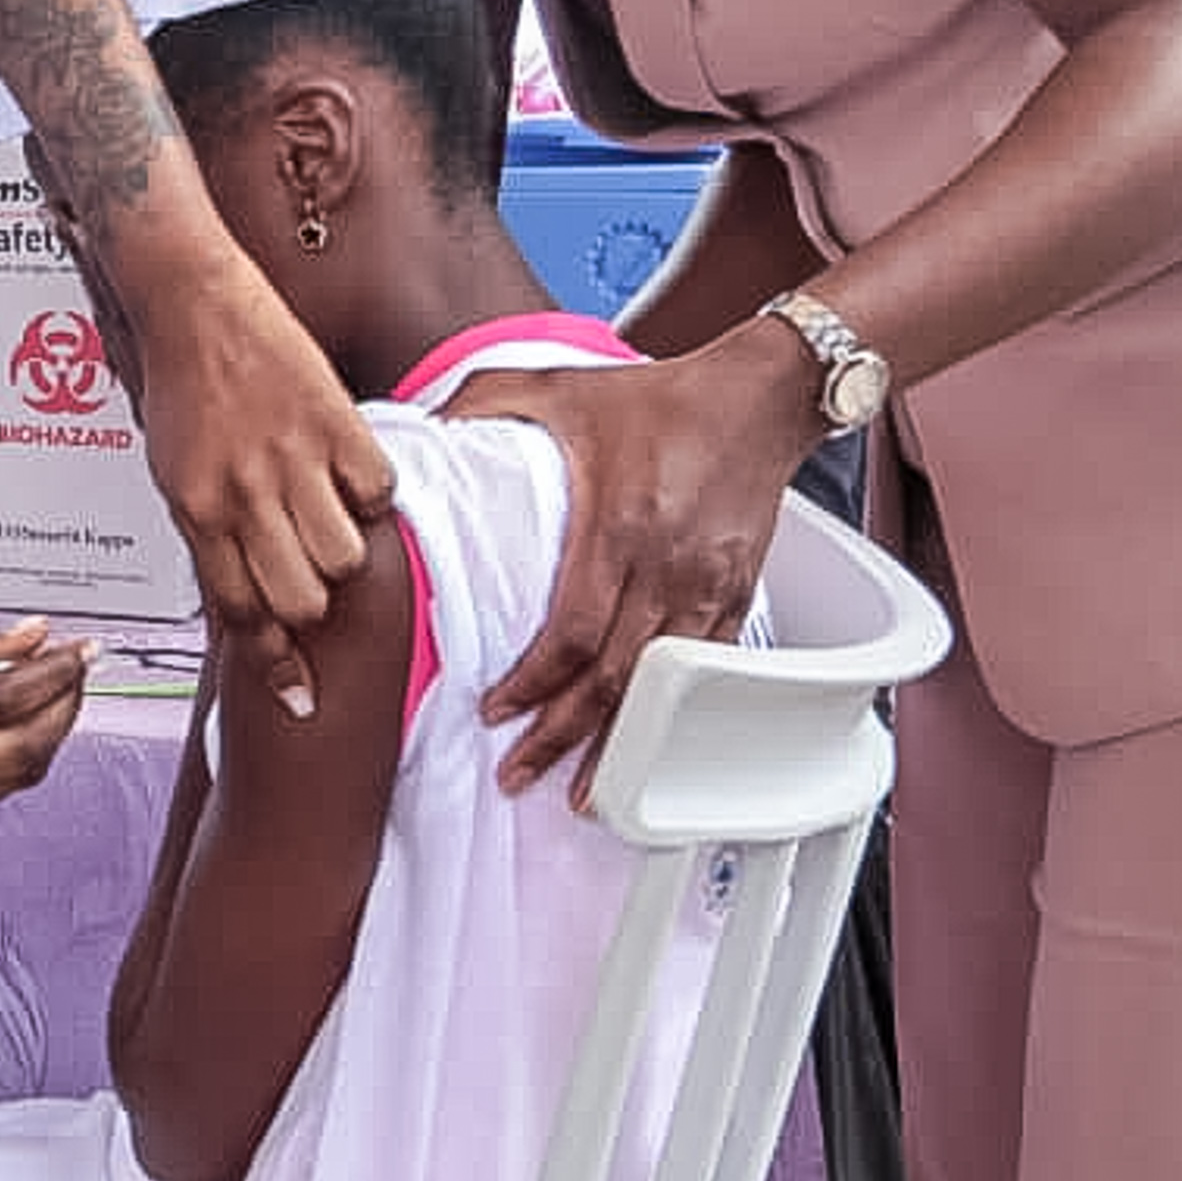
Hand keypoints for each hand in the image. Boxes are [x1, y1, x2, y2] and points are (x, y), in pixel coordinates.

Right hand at [0, 619, 85, 831]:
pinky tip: (15, 727)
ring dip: (47, 734)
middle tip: (77, 671)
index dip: (50, 673)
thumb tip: (26, 639)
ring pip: (13, 779)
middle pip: (20, 750)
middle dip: (64, 707)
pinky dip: (15, 759)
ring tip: (53, 693)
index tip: (75, 649)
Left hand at [128, 259, 388, 713]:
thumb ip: (211, 536)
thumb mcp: (172, 475)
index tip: (303, 697)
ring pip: (346, 557)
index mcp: (197, 513)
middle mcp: (243, 494)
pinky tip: (350, 475)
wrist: (193, 302)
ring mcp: (292, 458)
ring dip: (345, 550)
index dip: (277, 665)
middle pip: (304, 600)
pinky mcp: (335, 420)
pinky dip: (372, 495)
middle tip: (315, 577)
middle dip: (316, 605)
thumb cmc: (180, 390)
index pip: (242, 616)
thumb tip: (247, 602)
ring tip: (330, 517)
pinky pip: (377, 492)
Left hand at [440, 342, 818, 802]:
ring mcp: (707, 588)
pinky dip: (674, 719)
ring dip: (620, 748)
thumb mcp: (560, 385)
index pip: (570, 632)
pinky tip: (649, 749)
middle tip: (517, 777)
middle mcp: (665, 567)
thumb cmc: (659, 396)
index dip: (532, 683)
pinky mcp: (736, 596)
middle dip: (561, 737)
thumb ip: (484, 402)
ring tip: (584, 795)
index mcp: (617, 526)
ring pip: (659, 690)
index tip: (494, 712)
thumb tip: (423, 427)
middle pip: (610, 678)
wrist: (759, 396)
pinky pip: (704, 675)